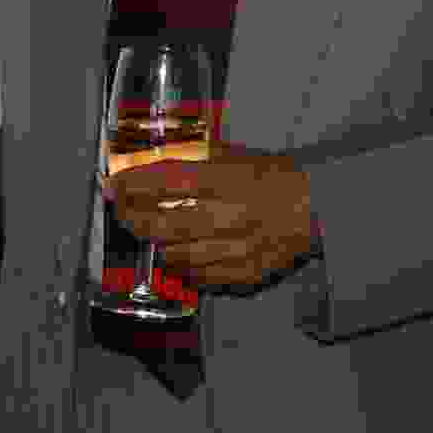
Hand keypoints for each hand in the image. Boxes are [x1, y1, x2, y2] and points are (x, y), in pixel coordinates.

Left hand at [106, 144, 317, 295]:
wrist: (319, 209)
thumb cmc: (276, 176)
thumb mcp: (238, 155)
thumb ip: (197, 158)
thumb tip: (152, 158)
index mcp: (229, 180)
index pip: (167, 182)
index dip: (134, 185)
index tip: (113, 184)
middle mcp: (231, 216)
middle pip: (165, 224)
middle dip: (134, 219)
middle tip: (122, 212)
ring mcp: (238, 250)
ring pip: (178, 256)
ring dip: (155, 244)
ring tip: (147, 233)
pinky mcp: (245, 275)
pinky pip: (200, 277)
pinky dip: (181, 268)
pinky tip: (175, 256)